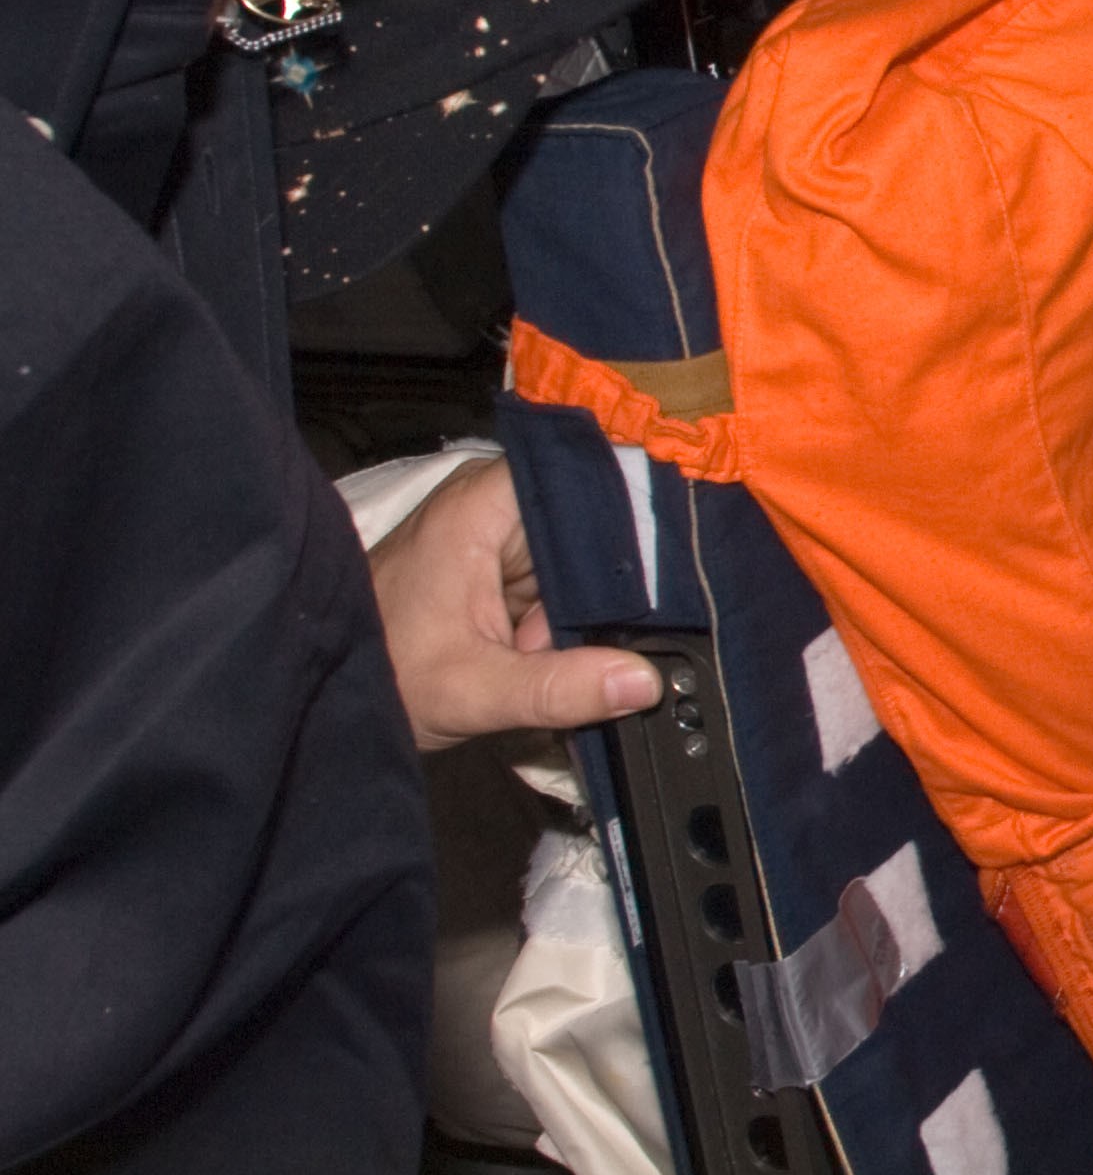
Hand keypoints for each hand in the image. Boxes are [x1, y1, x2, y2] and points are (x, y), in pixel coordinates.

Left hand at [365, 456, 662, 750]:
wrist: (324, 695)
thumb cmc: (375, 674)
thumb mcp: (472, 689)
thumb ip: (560, 688)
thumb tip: (643, 683)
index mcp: (486, 504)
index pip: (590, 479)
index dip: (641, 514)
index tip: (685, 556)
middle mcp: (497, 509)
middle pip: (596, 526)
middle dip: (619, 583)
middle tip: (640, 632)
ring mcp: (502, 542)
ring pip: (586, 564)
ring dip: (594, 611)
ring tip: (581, 652)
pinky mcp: (505, 575)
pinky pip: (565, 589)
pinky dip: (571, 624)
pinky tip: (565, 654)